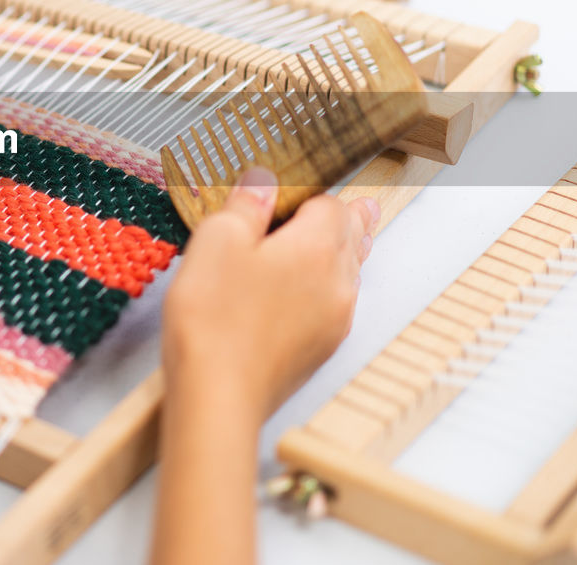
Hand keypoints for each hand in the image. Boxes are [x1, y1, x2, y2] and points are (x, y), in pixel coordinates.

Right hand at [161, 169, 378, 425]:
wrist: (219, 395)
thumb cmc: (215, 318)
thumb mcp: (218, 240)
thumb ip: (245, 204)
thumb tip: (263, 181)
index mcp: (318, 247)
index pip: (332, 204)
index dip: (311, 193)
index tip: (293, 190)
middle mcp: (338, 283)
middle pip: (353, 239)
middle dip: (351, 220)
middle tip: (362, 208)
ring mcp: (334, 320)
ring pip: (349, 275)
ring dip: (343, 256)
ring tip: (341, 243)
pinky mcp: (320, 349)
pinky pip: (335, 306)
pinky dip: (326, 290)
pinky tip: (305, 292)